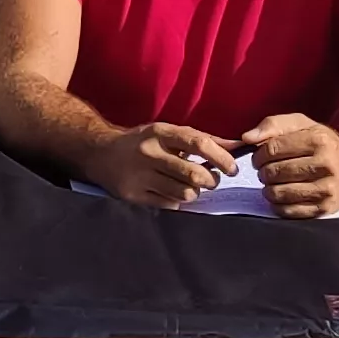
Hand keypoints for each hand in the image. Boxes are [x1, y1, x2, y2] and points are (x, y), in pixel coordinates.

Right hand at [90, 121, 236, 208]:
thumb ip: (203, 139)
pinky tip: (171, 192)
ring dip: (195, 193)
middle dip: (211, 181)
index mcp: (161, 132)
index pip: (199, 144)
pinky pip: (169, 205)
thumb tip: (238, 145)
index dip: (221, 158)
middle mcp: (150, 152)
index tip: (232, 169)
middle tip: (212, 181)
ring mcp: (140, 175)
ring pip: (184, 193)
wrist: (100, 152)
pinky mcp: (133, 195)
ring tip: (190, 186)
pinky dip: (177, 201)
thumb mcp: (169, 132)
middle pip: (194, 174)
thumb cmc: (143, 141)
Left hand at [238, 114, 338, 218]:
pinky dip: (278, 204)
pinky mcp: (325, 208)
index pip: (272, 149)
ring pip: (279, 193)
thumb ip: (273, 125)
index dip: (258, 154)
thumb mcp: (302, 124)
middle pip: (274, 172)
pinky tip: (281, 195)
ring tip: (273, 182)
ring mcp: (326, 189)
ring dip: (268, 189)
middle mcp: (325, 165)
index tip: (259, 157)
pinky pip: (288, 211)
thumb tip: (247, 138)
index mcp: (318, 140)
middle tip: (267, 170)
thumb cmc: (325, 144)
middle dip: (263, 171)